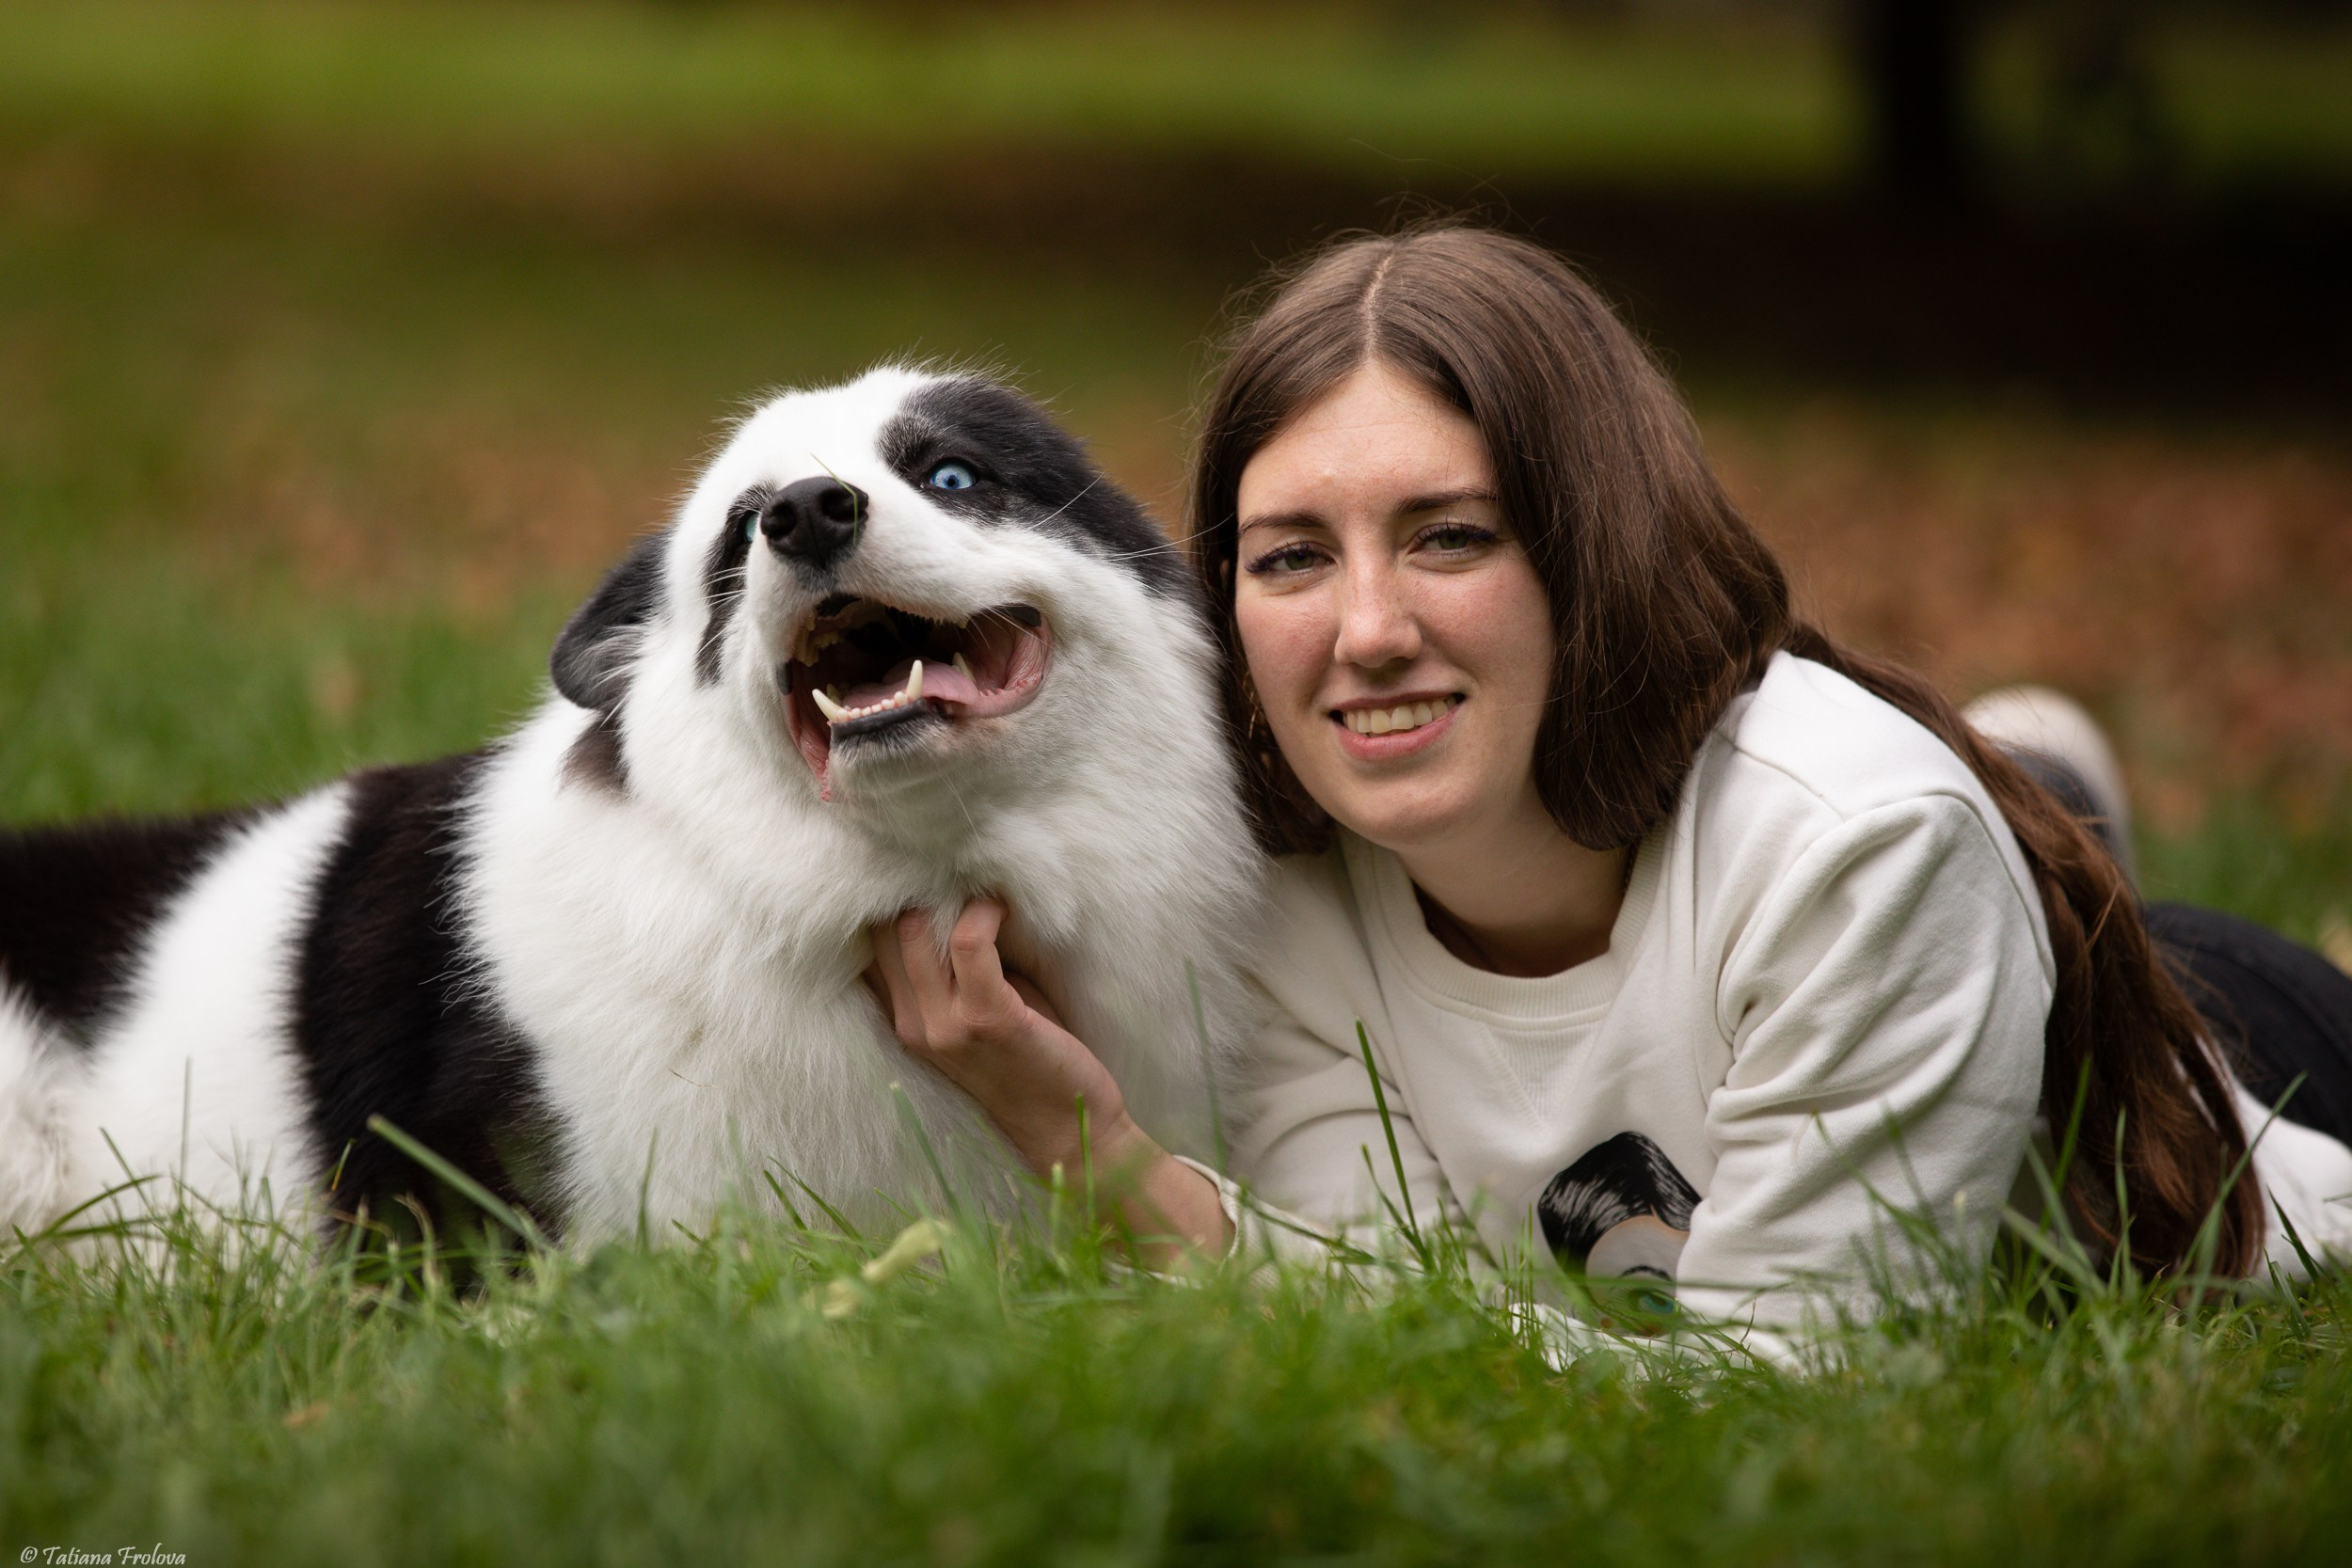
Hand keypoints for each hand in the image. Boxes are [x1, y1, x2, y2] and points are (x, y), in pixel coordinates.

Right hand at [866, 898, 1135, 1178]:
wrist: (1067, 1129)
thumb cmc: (1029, 1059)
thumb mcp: (974, 1014)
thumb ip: (950, 972)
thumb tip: (948, 898)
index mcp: (903, 1022)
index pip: (866, 949)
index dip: (884, 904)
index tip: (914, 870)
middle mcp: (912, 1025)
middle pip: (881, 930)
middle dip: (912, 889)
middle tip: (950, 866)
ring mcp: (945, 1025)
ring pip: (912, 930)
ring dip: (949, 895)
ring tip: (979, 885)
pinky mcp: (987, 1019)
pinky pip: (968, 941)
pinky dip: (984, 912)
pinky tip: (1001, 906)